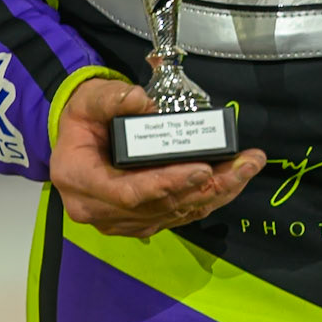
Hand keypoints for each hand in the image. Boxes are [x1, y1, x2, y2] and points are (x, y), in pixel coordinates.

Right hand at [50, 76, 265, 237]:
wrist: (77, 138)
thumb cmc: (83, 119)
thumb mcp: (88, 100)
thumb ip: (111, 98)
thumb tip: (142, 101)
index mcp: (80, 181)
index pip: (128, 192)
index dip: (167, 184)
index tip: (202, 169)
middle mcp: (97, 210)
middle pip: (158, 207)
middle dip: (204, 188)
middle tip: (241, 167)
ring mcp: (117, 221)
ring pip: (172, 214)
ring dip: (213, 195)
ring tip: (245, 169)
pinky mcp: (137, 222)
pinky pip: (175, 216)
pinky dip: (205, 200)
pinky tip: (231, 183)